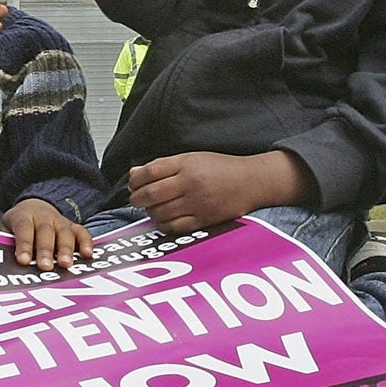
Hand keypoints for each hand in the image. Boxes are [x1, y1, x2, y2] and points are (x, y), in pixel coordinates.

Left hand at [2, 198, 93, 270]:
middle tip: (45, 266)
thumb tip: (5, 264)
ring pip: (64, 233)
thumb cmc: (17, 227)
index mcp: (24, 215)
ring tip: (65, 265)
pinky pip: (81, 232)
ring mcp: (60, 220)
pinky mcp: (73, 226)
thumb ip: (7, 244)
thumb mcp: (6, 230)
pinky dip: (86, 242)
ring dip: (66, 249)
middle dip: (46, 250)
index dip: (24, 244)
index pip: (24, 228)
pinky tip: (88, 255)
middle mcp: (43, 216)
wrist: (33, 207)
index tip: (23, 261)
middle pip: (45, 231)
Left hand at [126, 150, 313, 234]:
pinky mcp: (204, 220)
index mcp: (186, 163)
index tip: (133, 184)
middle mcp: (191, 182)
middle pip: (151, 193)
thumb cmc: (222, 169)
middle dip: (137, 198)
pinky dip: (163, 225)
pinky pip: (174, 227)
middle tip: (137, 199)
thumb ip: (163, 166)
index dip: (135, 180)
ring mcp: (197, 202)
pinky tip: (164, 219)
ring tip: (152, 208)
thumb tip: (134, 173)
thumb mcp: (192, 158)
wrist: (252, 181)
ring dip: (150, 212)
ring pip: (160, 212)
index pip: (149, 171)